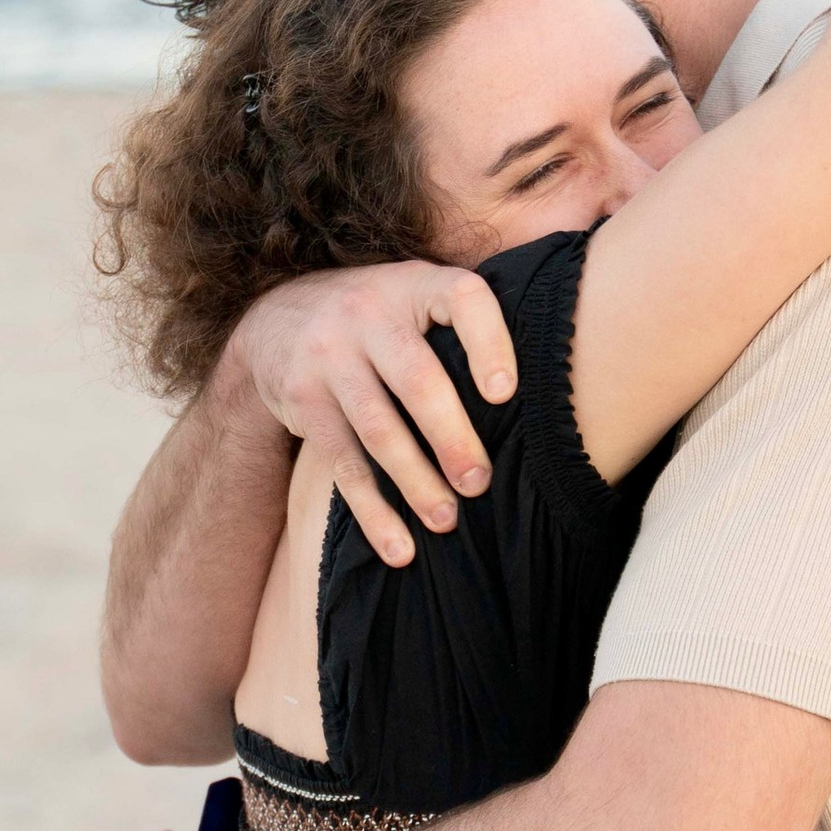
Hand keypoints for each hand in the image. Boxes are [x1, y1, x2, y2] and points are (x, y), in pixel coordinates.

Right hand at [233, 265, 517, 570]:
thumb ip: (465, 324)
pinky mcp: (303, 400)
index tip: (505, 395)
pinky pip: (343, 462)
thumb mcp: (416, 296)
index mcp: (415, 284)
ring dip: (415, 482)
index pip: (463, 300)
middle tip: (480, 485)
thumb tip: (554, 386)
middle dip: (452, 438)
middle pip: (417, 380)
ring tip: (447, 521)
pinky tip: (399, 547)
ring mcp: (330, 356)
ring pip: (378, 429)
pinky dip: (372, 511)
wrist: (276, 317)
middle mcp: (368, 313)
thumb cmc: (380, 318)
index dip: (489, 344)